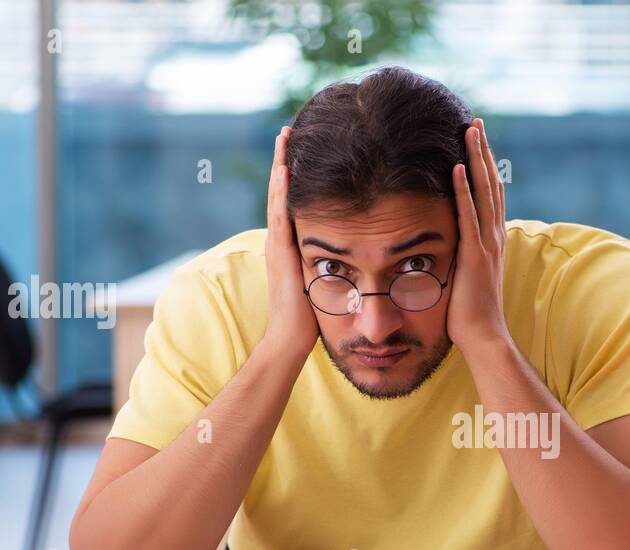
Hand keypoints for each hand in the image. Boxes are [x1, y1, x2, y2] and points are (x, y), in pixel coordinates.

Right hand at [263, 126, 320, 361]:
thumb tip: (352, 255)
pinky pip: (281, 215)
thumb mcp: (323, 282)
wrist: (290, 340)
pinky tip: (286, 168)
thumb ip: (332, 265)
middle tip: (288, 129)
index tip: (301, 150)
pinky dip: (282, 191)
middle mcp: (280, 239)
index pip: (291, 202)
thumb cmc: (310, 318)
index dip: (294, 176)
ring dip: (281, 165)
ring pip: (277, 196)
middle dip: (284, 159)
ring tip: (285, 136)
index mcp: (290, 244)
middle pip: (281, 190)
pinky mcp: (280, 253)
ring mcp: (277, 244)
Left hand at [447, 118, 510, 357]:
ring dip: (476, 159)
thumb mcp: (464, 275)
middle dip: (483, 151)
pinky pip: (469, 215)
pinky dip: (463, 189)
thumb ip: (460, 254)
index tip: (476, 141)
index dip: (484, 166)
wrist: (483, 337)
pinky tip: (457, 166)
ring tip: (470, 130)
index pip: (490, 194)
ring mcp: (488, 244)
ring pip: (484, 192)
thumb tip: (446, 242)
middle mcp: (495, 236)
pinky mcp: (475, 254)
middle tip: (475, 122)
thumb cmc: (469, 314)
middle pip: (491, 183)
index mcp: (493, 240)